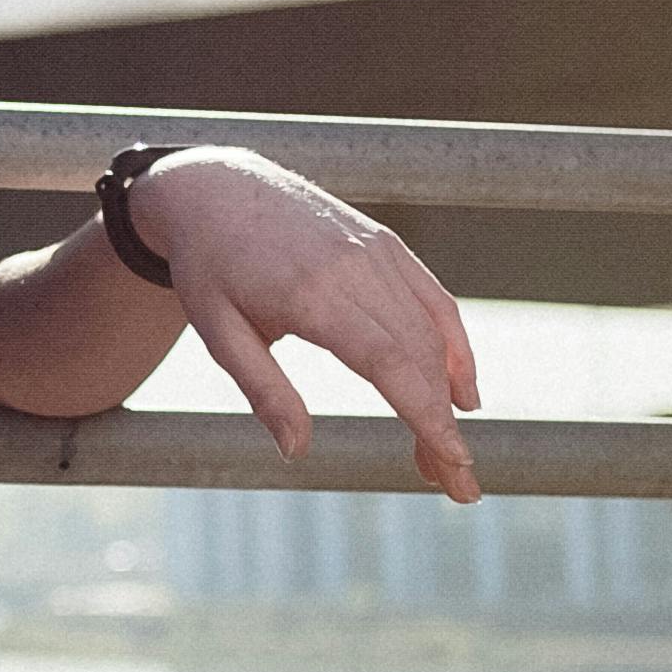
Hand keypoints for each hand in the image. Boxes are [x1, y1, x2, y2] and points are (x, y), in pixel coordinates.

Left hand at [128, 148, 479, 501]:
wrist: (214, 186)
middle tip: (456, 485)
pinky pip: (434, 300)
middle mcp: (354, 268)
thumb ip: (262, 390)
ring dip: (450, 396)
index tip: (454, 461)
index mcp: (311, 294)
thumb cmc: (208, 266)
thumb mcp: (217, 332)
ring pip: (433, 332)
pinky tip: (462, 392)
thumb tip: (297, 450)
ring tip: (448, 454)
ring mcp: (375, 251)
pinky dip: (456, 347)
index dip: (428, 416)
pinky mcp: (385, 244)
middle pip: (419, 356)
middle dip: (443, 425)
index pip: (389, 363)